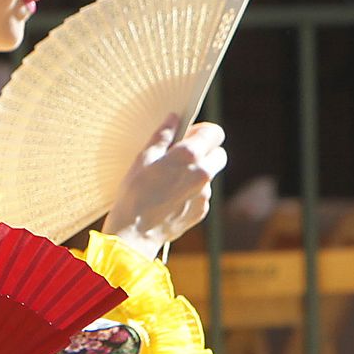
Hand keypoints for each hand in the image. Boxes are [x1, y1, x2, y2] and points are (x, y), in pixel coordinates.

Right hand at [101, 117, 227, 258]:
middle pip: (219, 154)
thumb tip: (173, 119)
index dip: (202, 131)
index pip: (214, 133)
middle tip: (181, 157)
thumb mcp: (143, 159)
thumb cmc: (134, 194)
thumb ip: (162, 136)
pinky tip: (168, 199)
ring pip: (208, 175)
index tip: (188, 135)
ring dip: (194, 174)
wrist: (134, 234)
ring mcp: (204, 194)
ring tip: (167, 183)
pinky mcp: (201, 211)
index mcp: (189, 156)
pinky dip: (189, 193)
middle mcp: (203, 174)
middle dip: (204, 152)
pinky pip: (200, 194)